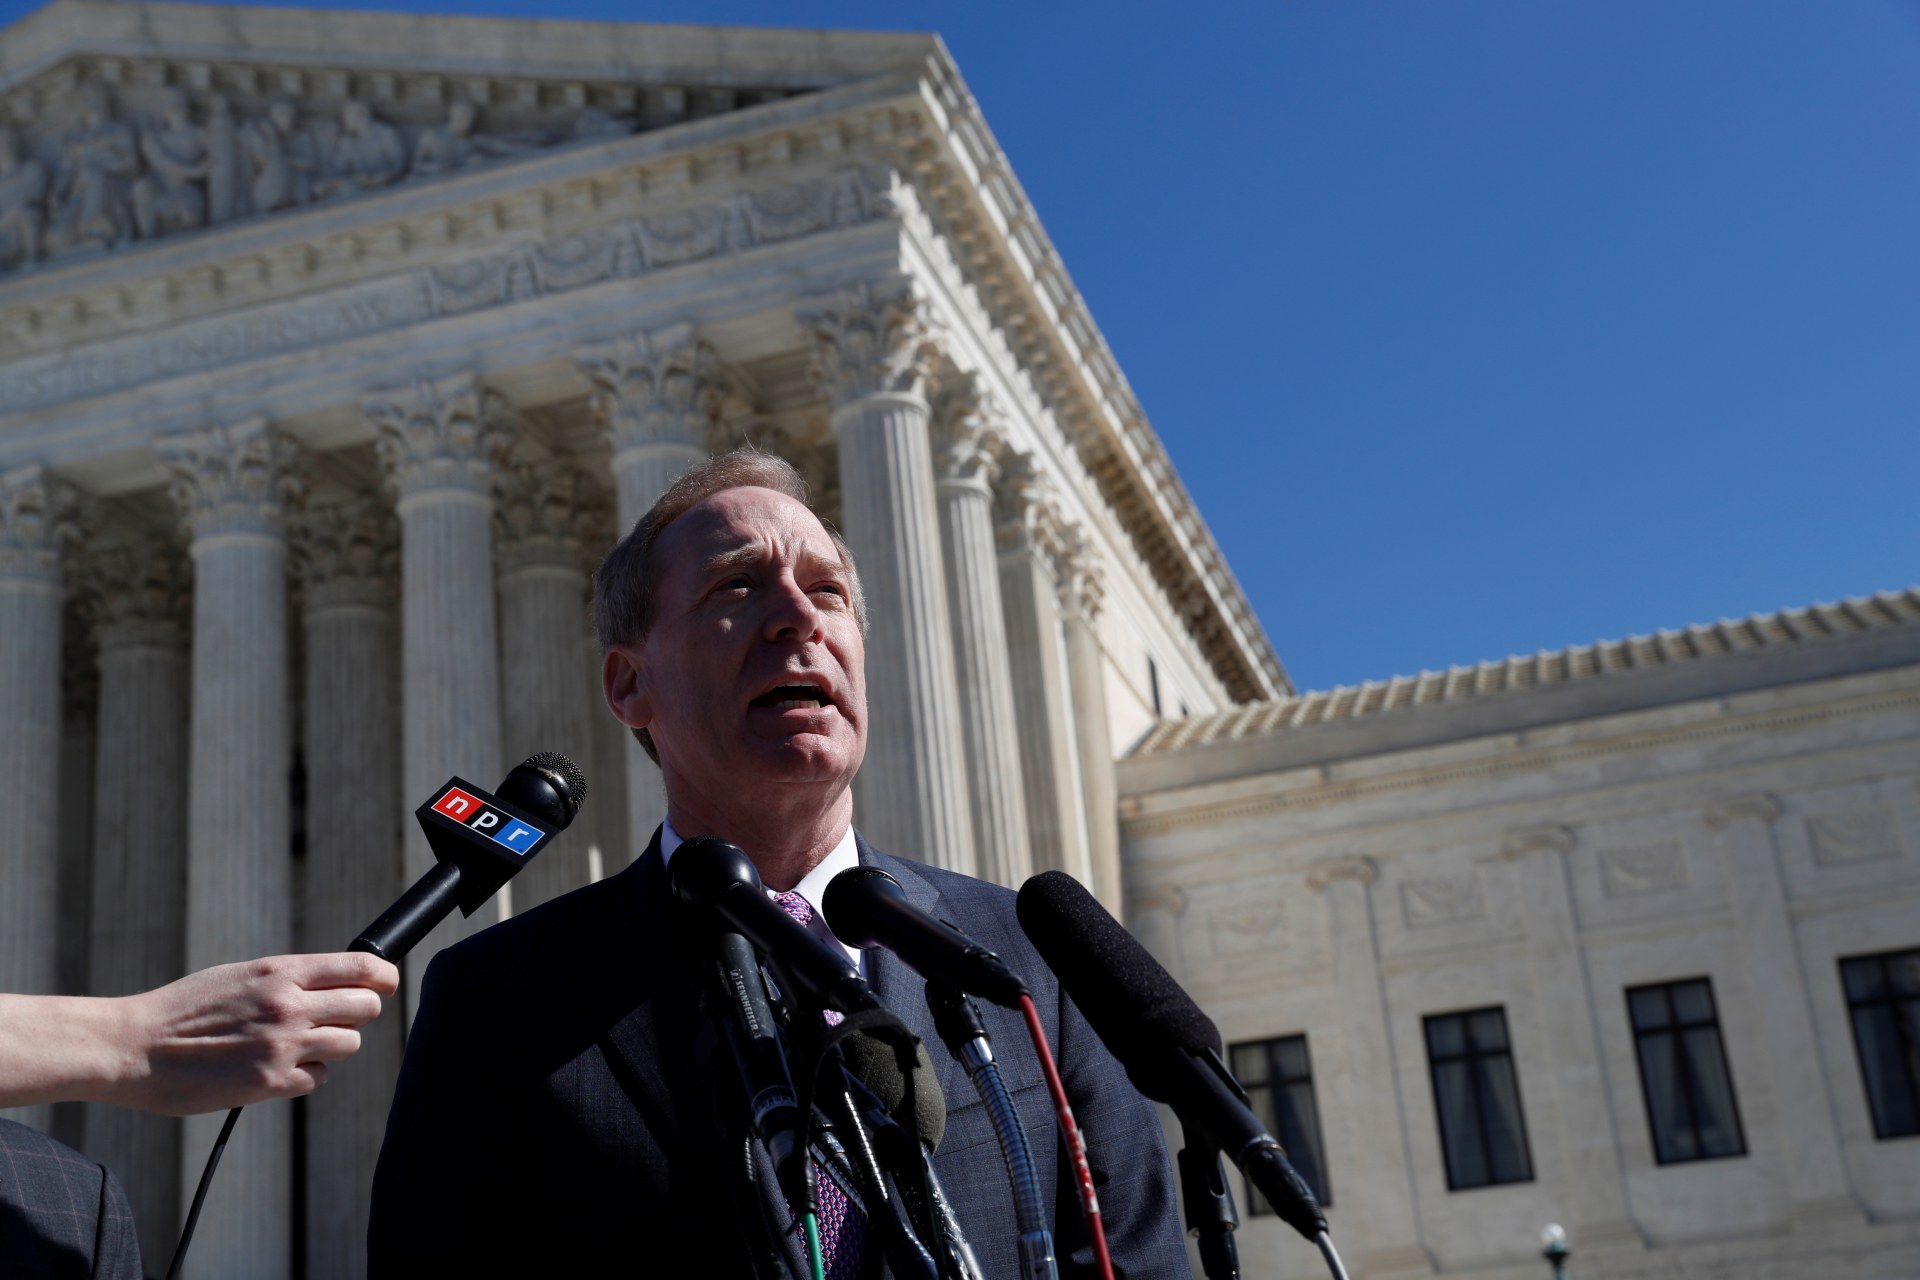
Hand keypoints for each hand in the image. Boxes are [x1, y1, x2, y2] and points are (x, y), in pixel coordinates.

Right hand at [112, 952, 399, 1114]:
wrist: (133, 1047)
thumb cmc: (183, 1009)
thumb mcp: (239, 976)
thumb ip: (287, 979)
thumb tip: (334, 984)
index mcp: (280, 971)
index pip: (362, 967)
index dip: (384, 977)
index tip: (387, 984)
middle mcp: (289, 1005)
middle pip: (366, 1008)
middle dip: (359, 1013)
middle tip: (337, 1019)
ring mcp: (282, 1046)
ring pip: (348, 1044)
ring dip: (331, 1046)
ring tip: (296, 1045)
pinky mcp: (270, 1083)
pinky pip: (318, 1078)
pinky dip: (305, 1075)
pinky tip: (275, 1069)